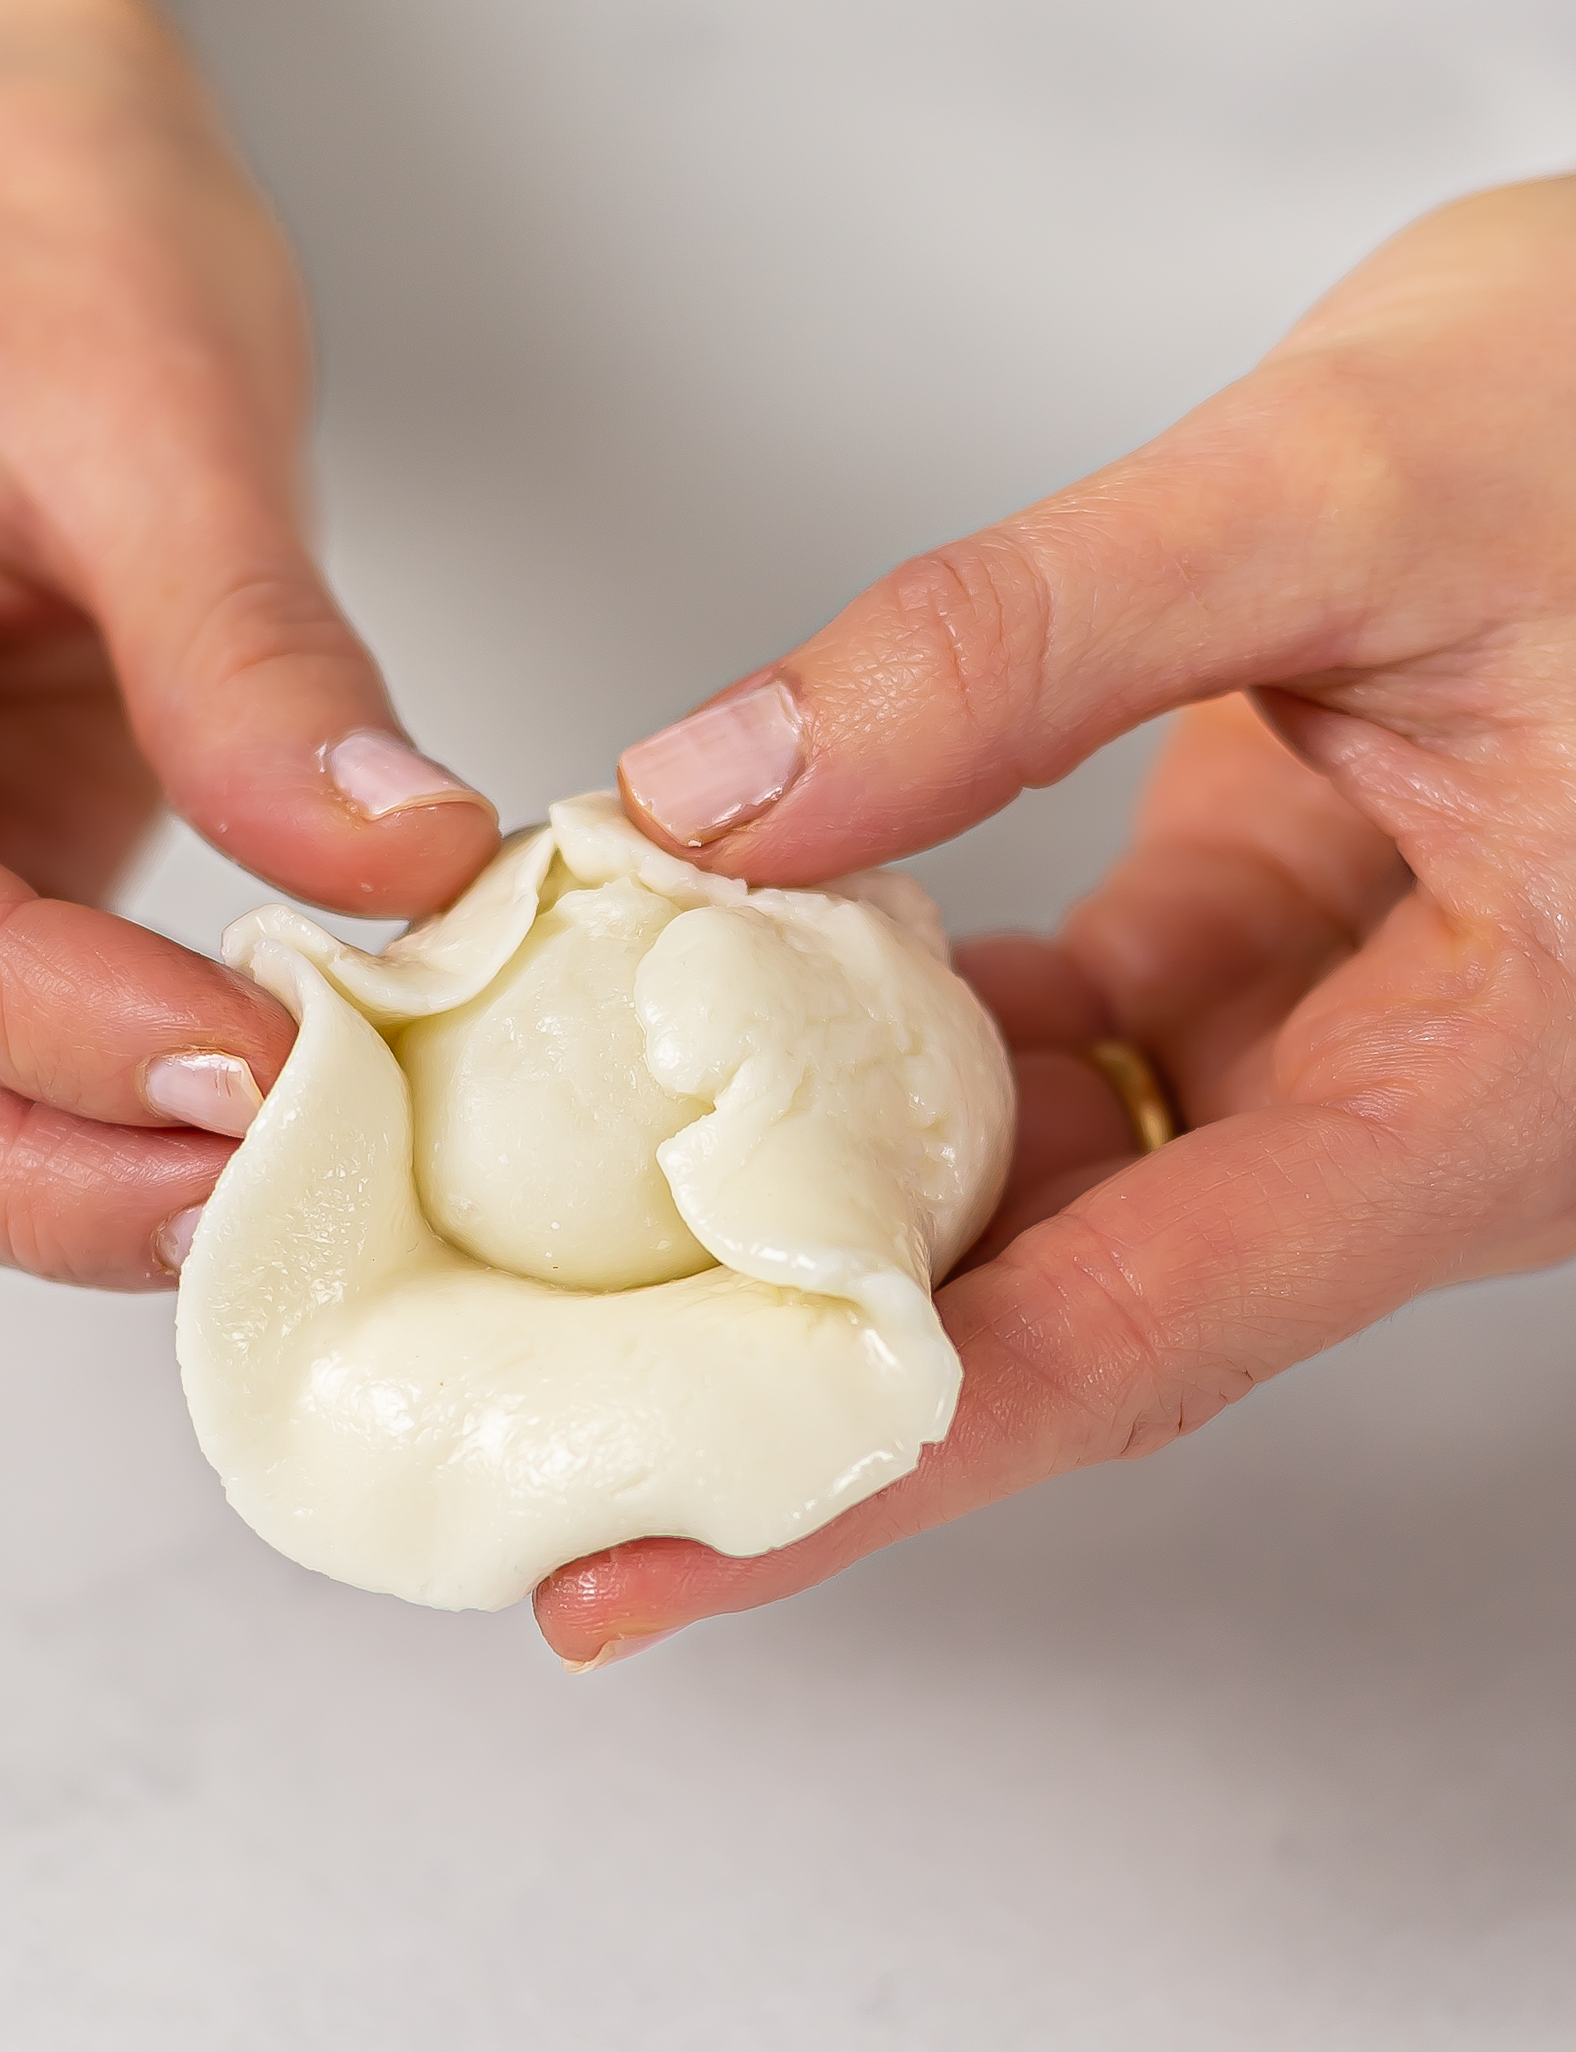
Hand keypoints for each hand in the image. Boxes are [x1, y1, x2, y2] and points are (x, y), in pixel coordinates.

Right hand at [0, 0, 495, 1284]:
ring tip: (258, 1189)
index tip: (240, 1066)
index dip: (12, 1011)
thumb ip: (247, 648)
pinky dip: (65, 1135)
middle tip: (256, 1186)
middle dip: (12, 1168)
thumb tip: (397, 862)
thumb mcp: (152, 392)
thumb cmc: (18, 226)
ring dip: (37, 1189)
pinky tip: (226, 1136)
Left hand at [538, 178, 1575, 1664]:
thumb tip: (719, 795)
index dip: (872, 1471)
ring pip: (1044, 1185)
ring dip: (827, 1195)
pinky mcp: (1269, 952)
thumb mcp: (1343, 488)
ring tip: (594, 1242)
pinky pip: (1054, 1043)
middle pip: (1063, 1313)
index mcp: (1490, 1094)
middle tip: (568, 1445)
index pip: (1132, 1342)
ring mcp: (1332, 1043)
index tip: (656, 1564)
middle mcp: (1406, 1118)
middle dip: (809, 1386)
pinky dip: (889, 1027)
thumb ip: (1017, 644)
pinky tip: (739, 986)